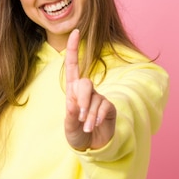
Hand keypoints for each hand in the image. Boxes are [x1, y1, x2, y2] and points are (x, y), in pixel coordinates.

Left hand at [64, 29, 115, 150]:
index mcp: (72, 91)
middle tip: (81, 117)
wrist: (92, 146)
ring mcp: (99, 98)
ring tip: (86, 127)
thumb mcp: (69, 126)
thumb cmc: (77, 133)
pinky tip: (94, 126)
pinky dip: (97, 118)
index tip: (76, 31)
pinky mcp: (109, 106)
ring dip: (89, 115)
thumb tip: (74, 104)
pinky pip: (104, 107)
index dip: (74, 49)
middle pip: (85, 83)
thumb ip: (71, 115)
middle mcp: (86, 91)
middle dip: (82, 100)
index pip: (72, 66)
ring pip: (95, 98)